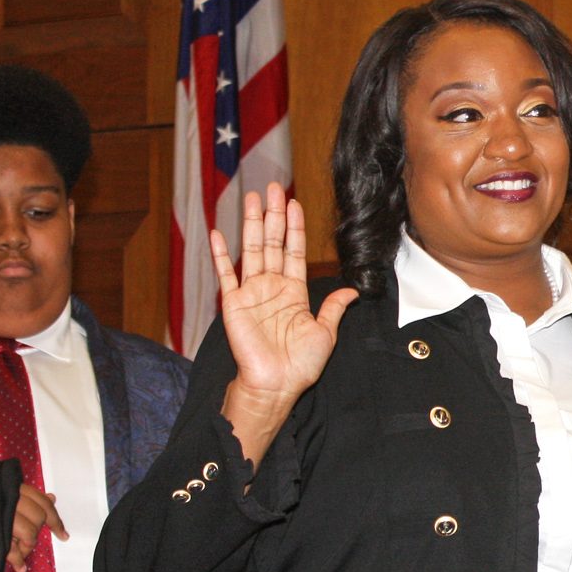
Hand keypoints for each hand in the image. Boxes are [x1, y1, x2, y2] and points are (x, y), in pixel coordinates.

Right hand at [7, 484, 65, 571]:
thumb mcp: (3, 495)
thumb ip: (28, 498)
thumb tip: (52, 498)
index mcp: (12, 489)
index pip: (43, 504)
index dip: (55, 520)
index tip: (63, 535)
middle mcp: (7, 500)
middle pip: (38, 518)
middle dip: (35, 533)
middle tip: (26, 543)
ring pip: (28, 532)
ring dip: (26, 546)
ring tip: (19, 551)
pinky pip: (10, 549)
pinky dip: (18, 560)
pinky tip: (21, 567)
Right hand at [214, 184, 357, 462]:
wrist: (276, 384)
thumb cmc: (300, 364)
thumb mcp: (326, 332)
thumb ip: (334, 307)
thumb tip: (353, 292)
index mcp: (294, 292)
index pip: (294, 251)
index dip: (295, 227)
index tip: (294, 203)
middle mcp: (272, 287)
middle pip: (273, 242)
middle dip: (273, 214)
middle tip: (272, 187)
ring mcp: (251, 293)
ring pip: (252, 249)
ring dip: (252, 223)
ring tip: (251, 198)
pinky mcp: (233, 303)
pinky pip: (226, 274)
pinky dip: (221, 254)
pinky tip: (218, 232)